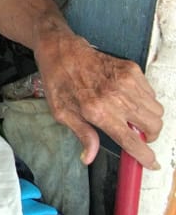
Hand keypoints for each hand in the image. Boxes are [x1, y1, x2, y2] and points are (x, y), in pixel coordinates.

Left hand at [35, 30, 162, 168]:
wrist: (61, 51)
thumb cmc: (59, 81)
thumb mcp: (62, 113)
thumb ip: (82, 135)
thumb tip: (89, 157)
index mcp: (99, 111)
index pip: (132, 141)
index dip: (145, 156)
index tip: (151, 163)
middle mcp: (117, 97)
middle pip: (153, 126)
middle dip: (150, 136)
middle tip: (137, 135)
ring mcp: (128, 82)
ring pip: (156, 110)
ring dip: (148, 118)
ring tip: (131, 116)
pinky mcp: (132, 70)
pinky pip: (151, 93)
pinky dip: (145, 101)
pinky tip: (128, 99)